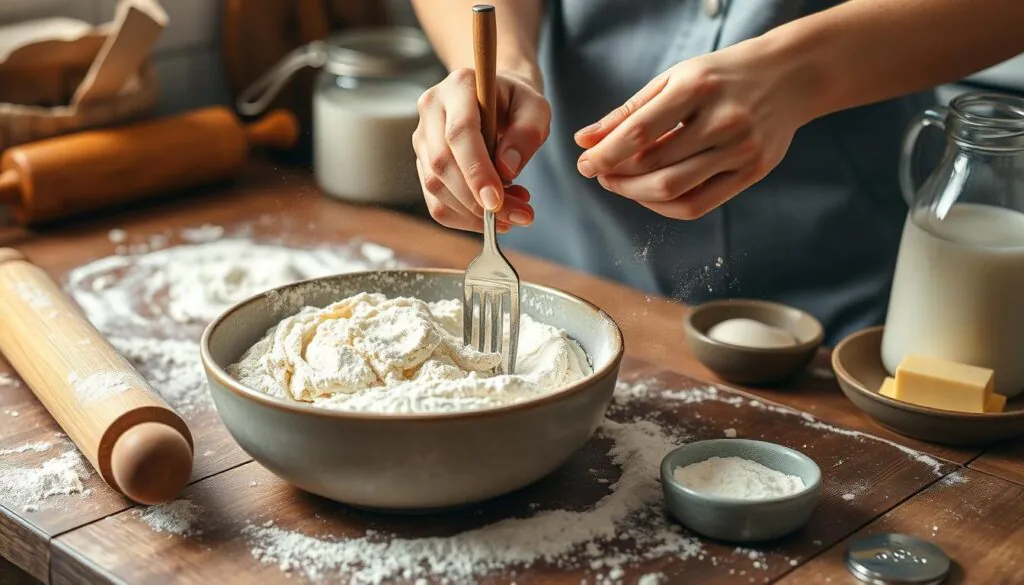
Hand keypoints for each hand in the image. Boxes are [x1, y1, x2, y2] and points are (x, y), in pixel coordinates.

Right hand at [413, 68, 550, 231]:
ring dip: (474, 212)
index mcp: (459, 86)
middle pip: (442, 164)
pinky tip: (493, 214)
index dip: (476, 171)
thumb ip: (527, 133)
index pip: (460, 133)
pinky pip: (436, 201)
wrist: (500, 102)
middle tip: (520, 215)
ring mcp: (422, 137)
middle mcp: (431, 109)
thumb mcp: (536, 109)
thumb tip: (506, 169)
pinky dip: (465, 218)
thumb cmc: (518, 104)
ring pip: (435, 186)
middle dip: (477, 200)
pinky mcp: (422, 163)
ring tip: (514, 210)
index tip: (496, 202)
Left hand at [574, 40, 807, 219]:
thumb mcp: (674, 79)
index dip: (605, 154)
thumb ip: (628, 112)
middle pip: (655, 167)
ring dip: (636, 194)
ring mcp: (741, 149)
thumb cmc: (721, 76)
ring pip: (675, 191)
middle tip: (600, 174)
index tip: (584, 164)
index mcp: (698, 87)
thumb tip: (584, 140)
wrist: (789, 76)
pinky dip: (665, 206)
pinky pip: (699, 204)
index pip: (640, 132)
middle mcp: (723, 120)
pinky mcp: (752, 172)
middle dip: (617, 177)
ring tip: (620, 184)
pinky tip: (649, 194)